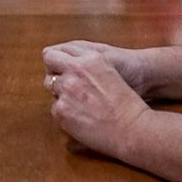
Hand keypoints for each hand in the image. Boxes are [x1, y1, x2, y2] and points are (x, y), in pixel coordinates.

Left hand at [43, 45, 151, 159]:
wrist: (132, 127)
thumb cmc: (125, 102)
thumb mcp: (108, 71)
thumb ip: (87, 64)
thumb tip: (67, 65)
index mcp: (89, 59)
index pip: (54, 54)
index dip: (57, 62)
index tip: (60, 69)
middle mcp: (75, 71)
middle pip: (49, 67)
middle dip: (55, 74)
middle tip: (66, 86)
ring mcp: (67, 90)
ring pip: (51, 87)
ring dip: (61, 94)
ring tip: (80, 104)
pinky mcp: (62, 109)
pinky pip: (54, 108)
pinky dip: (64, 113)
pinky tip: (80, 117)